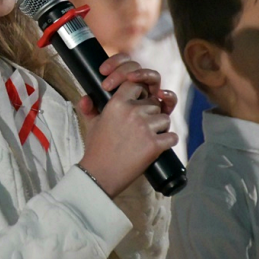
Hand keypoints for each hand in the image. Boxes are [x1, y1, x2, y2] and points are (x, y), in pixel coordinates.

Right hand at [77, 53, 178, 197]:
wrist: (101, 173)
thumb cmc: (96, 148)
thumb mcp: (91, 124)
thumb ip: (89, 107)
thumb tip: (86, 98)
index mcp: (117, 104)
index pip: (136, 85)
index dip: (139, 92)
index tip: (138, 101)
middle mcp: (133, 112)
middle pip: (154, 103)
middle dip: (151, 113)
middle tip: (140, 126)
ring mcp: (146, 127)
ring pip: (165, 119)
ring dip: (160, 127)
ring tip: (146, 137)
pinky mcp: (155, 144)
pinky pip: (172, 137)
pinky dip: (167, 141)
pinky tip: (157, 146)